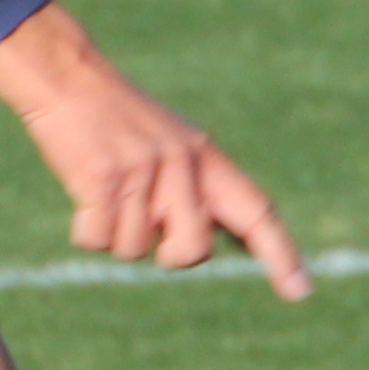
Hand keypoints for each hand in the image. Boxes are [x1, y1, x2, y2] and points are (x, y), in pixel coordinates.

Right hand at [0, 3, 308, 300]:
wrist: (67, 77)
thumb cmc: (114, 120)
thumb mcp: (171, 144)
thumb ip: (192, 190)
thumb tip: (197, 249)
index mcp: (206, 157)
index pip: (256, 210)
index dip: (280, 254)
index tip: (301, 292)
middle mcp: (183, 164)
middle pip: (193, 250)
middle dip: (169, 255)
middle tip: (146, 227)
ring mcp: (144, 171)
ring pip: (134, 250)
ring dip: (113, 233)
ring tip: (104, 187)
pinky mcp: (104, 178)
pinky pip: (98, 241)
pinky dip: (84, 230)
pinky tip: (82, 192)